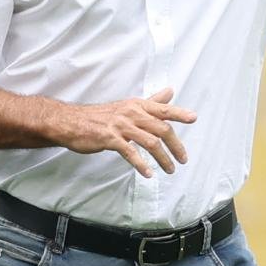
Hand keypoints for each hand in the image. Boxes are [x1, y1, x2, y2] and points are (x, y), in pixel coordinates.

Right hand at [59, 88, 197, 176]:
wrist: (71, 122)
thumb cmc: (101, 116)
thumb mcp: (128, 106)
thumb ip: (151, 102)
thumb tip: (170, 92)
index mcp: (137, 105)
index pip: (163, 108)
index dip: (179, 112)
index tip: (194, 118)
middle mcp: (131, 113)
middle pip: (161, 128)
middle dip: (175, 145)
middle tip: (183, 159)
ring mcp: (121, 126)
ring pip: (150, 142)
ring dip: (163, 158)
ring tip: (170, 169)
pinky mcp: (110, 139)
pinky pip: (130, 152)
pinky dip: (141, 164)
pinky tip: (148, 173)